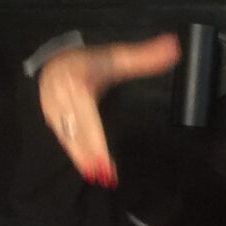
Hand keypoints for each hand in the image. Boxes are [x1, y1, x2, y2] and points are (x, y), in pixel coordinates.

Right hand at [38, 34, 180, 185]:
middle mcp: (60, 100)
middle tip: (107, 177)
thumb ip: (145, 57)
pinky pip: (66, 142)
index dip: (95, 140)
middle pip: (78, 133)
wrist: (54, 61)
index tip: (105, 161)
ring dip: (83, 160)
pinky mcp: (51, 123)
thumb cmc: (89, 61)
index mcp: (75, 84)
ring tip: (99, 178)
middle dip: (90, 156)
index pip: (88, 117)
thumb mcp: (115, 57)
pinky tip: (90, 171)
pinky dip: (78, 156)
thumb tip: (174, 47)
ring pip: (70, 141)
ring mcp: (53, 113)